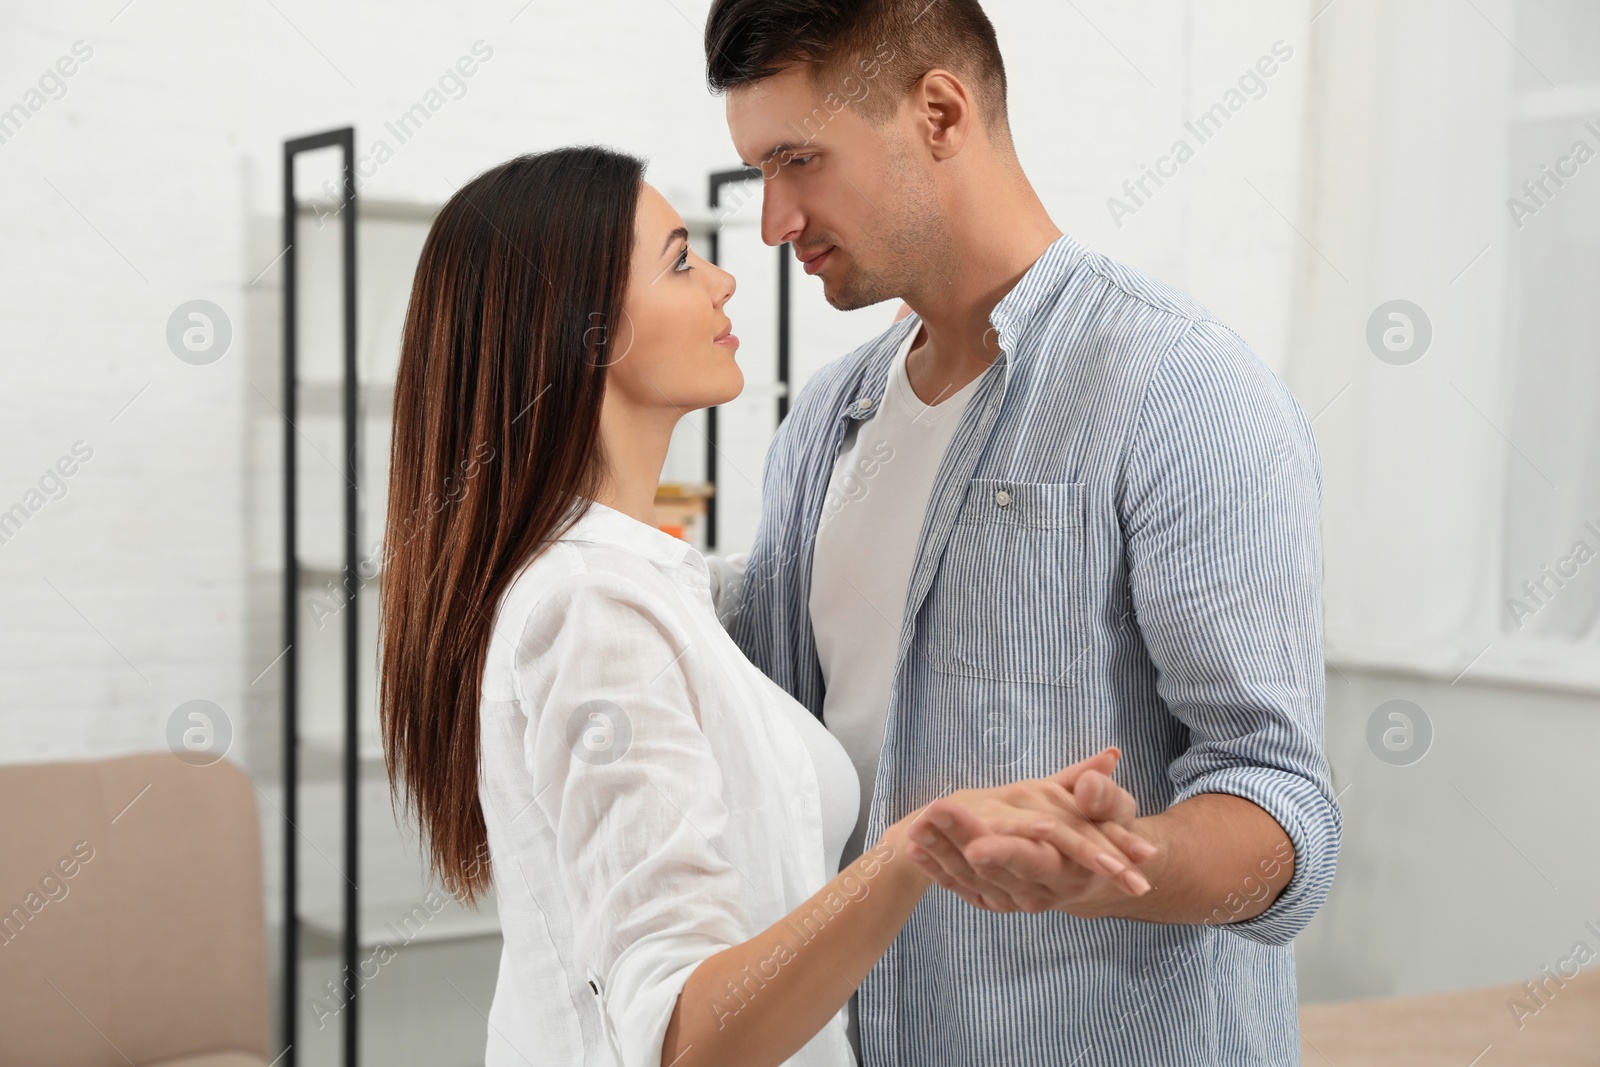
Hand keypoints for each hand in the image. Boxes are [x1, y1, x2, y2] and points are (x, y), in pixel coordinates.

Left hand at [904, 748, 1157, 913]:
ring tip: (913, 825)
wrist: (1099, 872)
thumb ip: (1104, 797)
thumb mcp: (1118, 812)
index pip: (1032, 861)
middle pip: (992, 871)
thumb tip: (1091, 782)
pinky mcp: (996, 898)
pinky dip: (936, 870)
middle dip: (957, 842)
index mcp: (1068, 870)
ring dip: (939, 854)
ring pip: (971, 880)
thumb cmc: (1108, 832)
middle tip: (928, 814)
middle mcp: (1038, 892)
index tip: (975, 843)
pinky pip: (962, 887)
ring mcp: (1014, 899)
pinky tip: (913, 849)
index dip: (1005, 852)